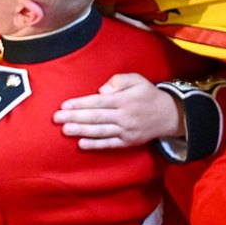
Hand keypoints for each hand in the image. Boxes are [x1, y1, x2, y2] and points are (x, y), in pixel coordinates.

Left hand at [55, 73, 182, 149]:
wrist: (169, 115)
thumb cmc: (148, 94)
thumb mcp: (137, 79)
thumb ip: (119, 80)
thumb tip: (102, 90)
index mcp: (125, 99)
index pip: (98, 101)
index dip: (80, 104)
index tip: (64, 105)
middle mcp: (124, 116)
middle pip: (95, 117)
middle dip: (75, 118)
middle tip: (56, 118)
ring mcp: (126, 130)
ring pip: (100, 131)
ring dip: (81, 131)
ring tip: (65, 130)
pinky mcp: (128, 142)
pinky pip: (109, 144)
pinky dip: (96, 144)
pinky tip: (82, 144)